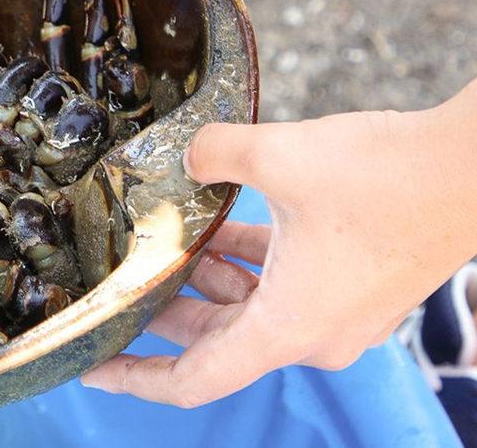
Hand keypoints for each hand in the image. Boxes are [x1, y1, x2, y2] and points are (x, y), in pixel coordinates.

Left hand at [81, 81, 476, 407]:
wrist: (474, 168)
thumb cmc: (388, 175)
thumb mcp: (280, 155)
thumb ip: (213, 153)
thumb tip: (186, 155)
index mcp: (287, 328)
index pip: (193, 378)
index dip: (136, 378)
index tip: (93, 366)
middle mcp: (311, 335)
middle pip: (214, 339)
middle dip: (163, 312)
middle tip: (116, 285)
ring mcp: (336, 314)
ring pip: (248, 307)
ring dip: (206, 278)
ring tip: (162, 241)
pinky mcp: (352, 286)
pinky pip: (280, 285)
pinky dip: (248, 261)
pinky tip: (219, 223)